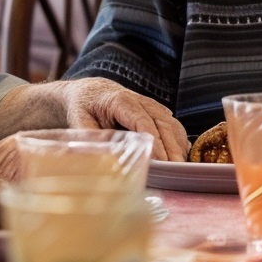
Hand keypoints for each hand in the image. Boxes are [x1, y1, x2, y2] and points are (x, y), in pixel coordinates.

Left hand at [61, 79, 189, 160]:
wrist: (92, 92)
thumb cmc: (85, 106)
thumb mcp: (79, 119)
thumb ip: (89, 135)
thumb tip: (100, 152)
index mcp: (120, 101)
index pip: (142, 120)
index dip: (153, 140)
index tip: (160, 160)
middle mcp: (140, 101)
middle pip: (162, 124)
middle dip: (170, 147)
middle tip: (175, 169)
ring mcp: (152, 106)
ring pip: (172, 124)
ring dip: (178, 146)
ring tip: (181, 168)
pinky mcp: (158, 113)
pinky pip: (174, 126)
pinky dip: (180, 141)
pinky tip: (182, 158)